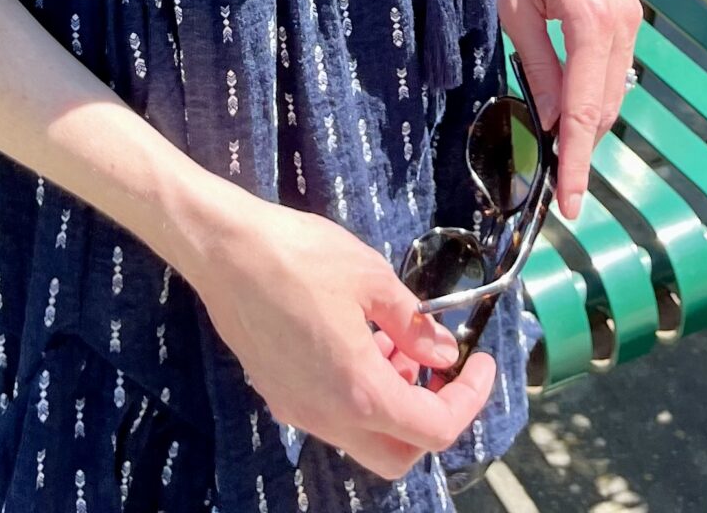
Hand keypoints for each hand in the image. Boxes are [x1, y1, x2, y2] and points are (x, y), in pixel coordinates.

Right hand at [193, 196, 498, 481]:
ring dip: (392, 404)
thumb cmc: (300, 256)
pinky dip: (358, 394)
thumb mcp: (372, 277)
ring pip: (363, 438)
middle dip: (430, 418)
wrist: (225, 250)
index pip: (434, 429)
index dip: (469, 400)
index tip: (481, 364)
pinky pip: (332, 416)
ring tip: (396, 341)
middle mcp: (328, 417)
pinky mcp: (278, 395)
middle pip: (399, 455)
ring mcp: (298, 411)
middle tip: (440, 368)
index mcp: (359, 391)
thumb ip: (413, 323)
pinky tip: (356, 340)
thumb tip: (442, 352)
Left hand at [488, 0, 645, 221]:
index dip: (577, 162)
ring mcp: (629, 13)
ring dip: (590, 120)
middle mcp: (622, 22)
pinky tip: (571, 104)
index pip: (586, 110)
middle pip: (607, 106)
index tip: (571, 204)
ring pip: (613, 88)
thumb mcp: (514, 6)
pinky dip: (595, 90)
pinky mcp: (624, 6)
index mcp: (592, 22)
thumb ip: (538, 66)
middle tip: (558, 185)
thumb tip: (553, 120)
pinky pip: (613, 64)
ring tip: (561, 152)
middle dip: (584, 147)